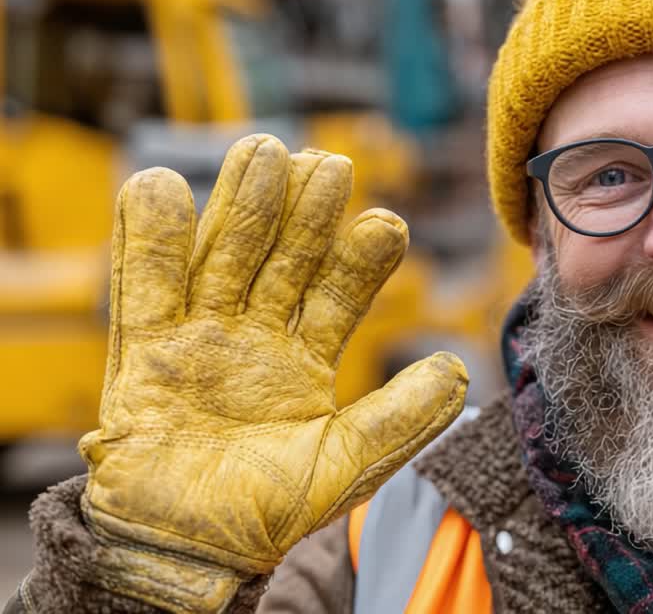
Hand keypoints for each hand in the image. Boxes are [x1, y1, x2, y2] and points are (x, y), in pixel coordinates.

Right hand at [77, 134, 466, 611]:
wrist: (189, 551)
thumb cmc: (266, 514)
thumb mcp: (346, 465)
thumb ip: (401, 419)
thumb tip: (459, 369)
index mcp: (305, 359)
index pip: (338, 293)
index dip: (361, 260)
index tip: (387, 225)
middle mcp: (254, 336)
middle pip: (281, 256)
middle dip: (305, 212)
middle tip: (330, 164)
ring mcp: (199, 336)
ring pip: (223, 254)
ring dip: (241, 204)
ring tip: (268, 152)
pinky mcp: (142, 349)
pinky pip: (143, 285)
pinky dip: (149, 237)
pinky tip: (163, 185)